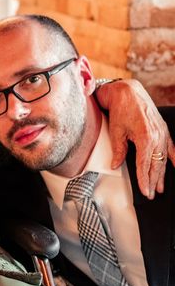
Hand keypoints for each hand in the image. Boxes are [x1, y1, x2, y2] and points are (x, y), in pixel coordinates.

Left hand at [97, 79, 174, 198]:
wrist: (128, 92)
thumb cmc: (121, 109)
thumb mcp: (116, 131)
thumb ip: (118, 150)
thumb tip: (116, 165)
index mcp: (145, 138)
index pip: (145, 165)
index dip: (144, 180)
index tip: (144, 191)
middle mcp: (157, 137)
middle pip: (156, 165)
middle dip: (153, 181)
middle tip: (151, 194)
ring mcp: (162, 133)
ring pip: (163, 158)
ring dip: (162, 173)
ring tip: (160, 187)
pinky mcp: (163, 129)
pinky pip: (171, 147)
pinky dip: (174, 158)